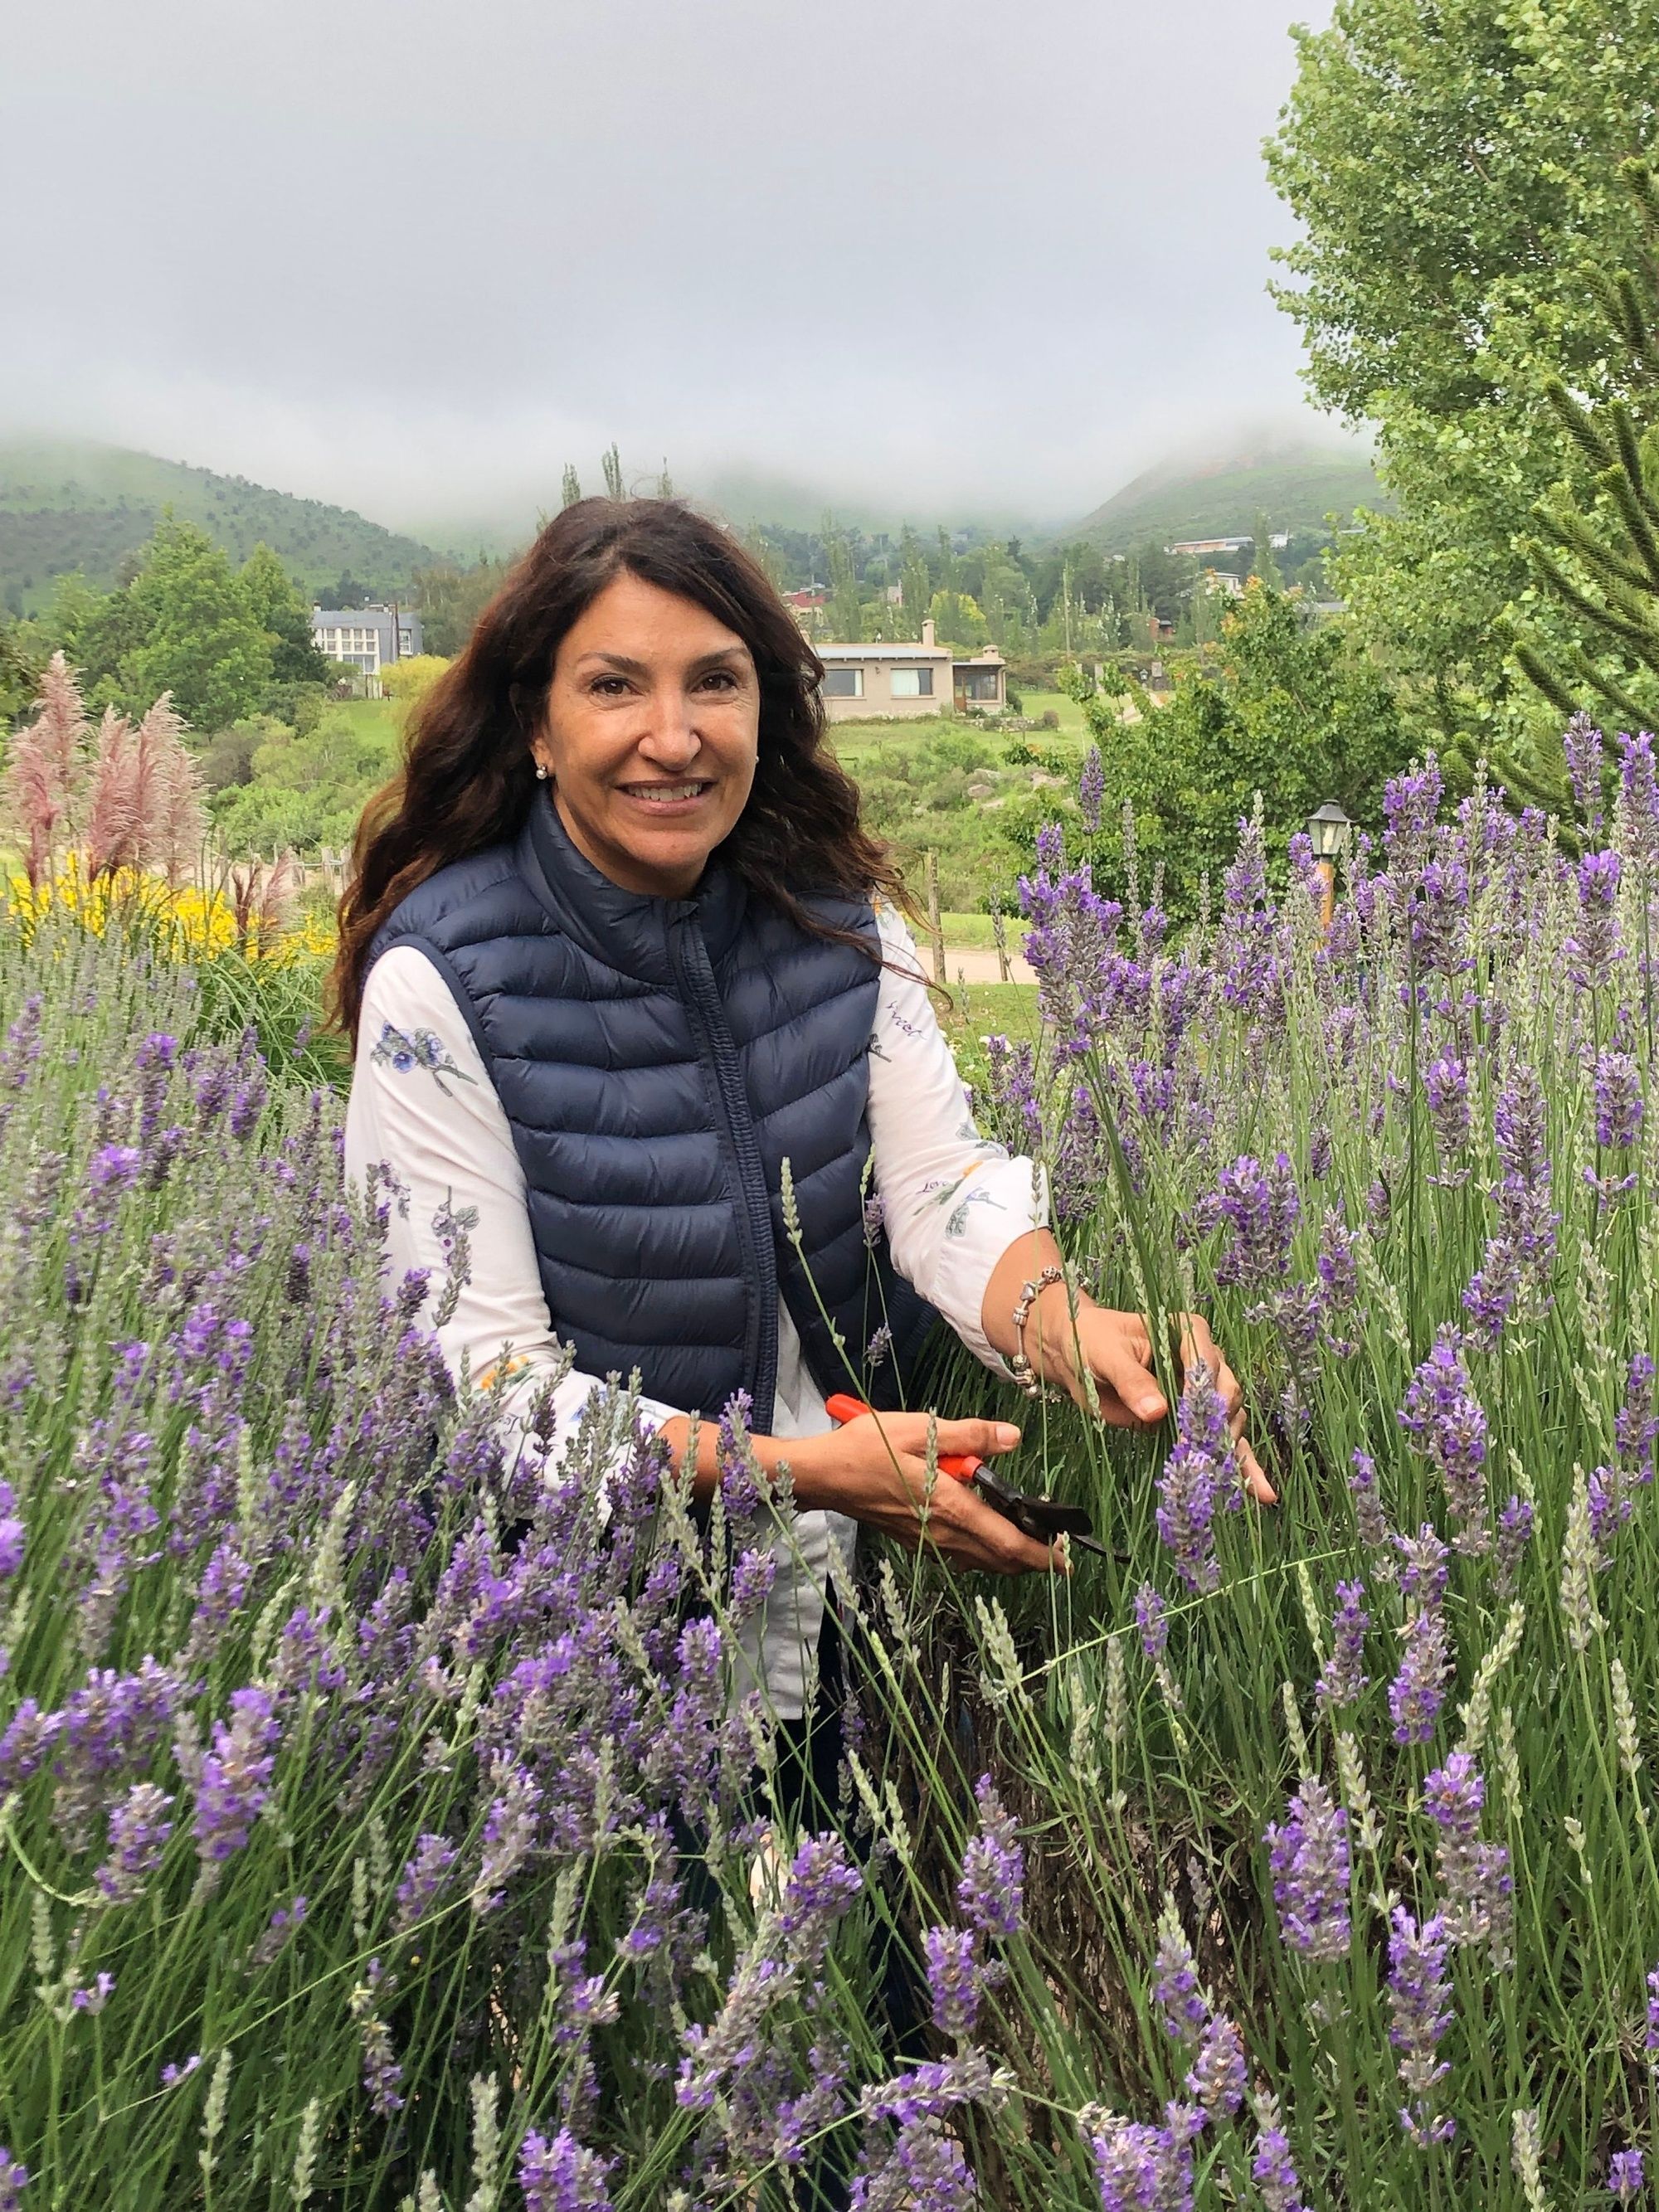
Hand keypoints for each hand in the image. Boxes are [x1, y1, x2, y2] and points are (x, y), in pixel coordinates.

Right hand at [791, 1412, 1065, 1576]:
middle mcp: (941, 1532)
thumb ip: (971, 1435)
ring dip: (1007, 1558)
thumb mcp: (921, 1430)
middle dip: (1032, 1561)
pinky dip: (982, 1553)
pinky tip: (983, 1533)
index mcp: (949, 1506)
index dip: (1042, 1556)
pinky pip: (959, 1556)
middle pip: (998, 1560)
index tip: (1067, 1560)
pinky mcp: (914, 1541)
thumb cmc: (867, 1447)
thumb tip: (1013, 1437)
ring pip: (979, 1562)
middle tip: (1057, 1550)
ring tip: (1028, 1541)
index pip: (1007, 1542)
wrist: (823, 1475)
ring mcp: (926, 1541)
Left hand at [1035, 1294, 1275, 1505]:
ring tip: (1228, 1482)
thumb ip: (1131, 1381)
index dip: (1203, 1393)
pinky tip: (1260, 1493)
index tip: (1191, 1424)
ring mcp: (1201, 1394)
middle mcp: (1204, 1361)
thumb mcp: (1107, 1356)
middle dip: (1217, 1425)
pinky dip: (1239, 1467)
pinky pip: (1221, 1444)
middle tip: (1200, 1453)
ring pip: (1229, 1421)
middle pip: (1226, 1393)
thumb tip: (1156, 1412)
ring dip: (1230, 1451)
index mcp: (1187, 1333)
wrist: (1076, 1354)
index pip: (1207, 1361)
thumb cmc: (1092, 1342)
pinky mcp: (1193, 1422)